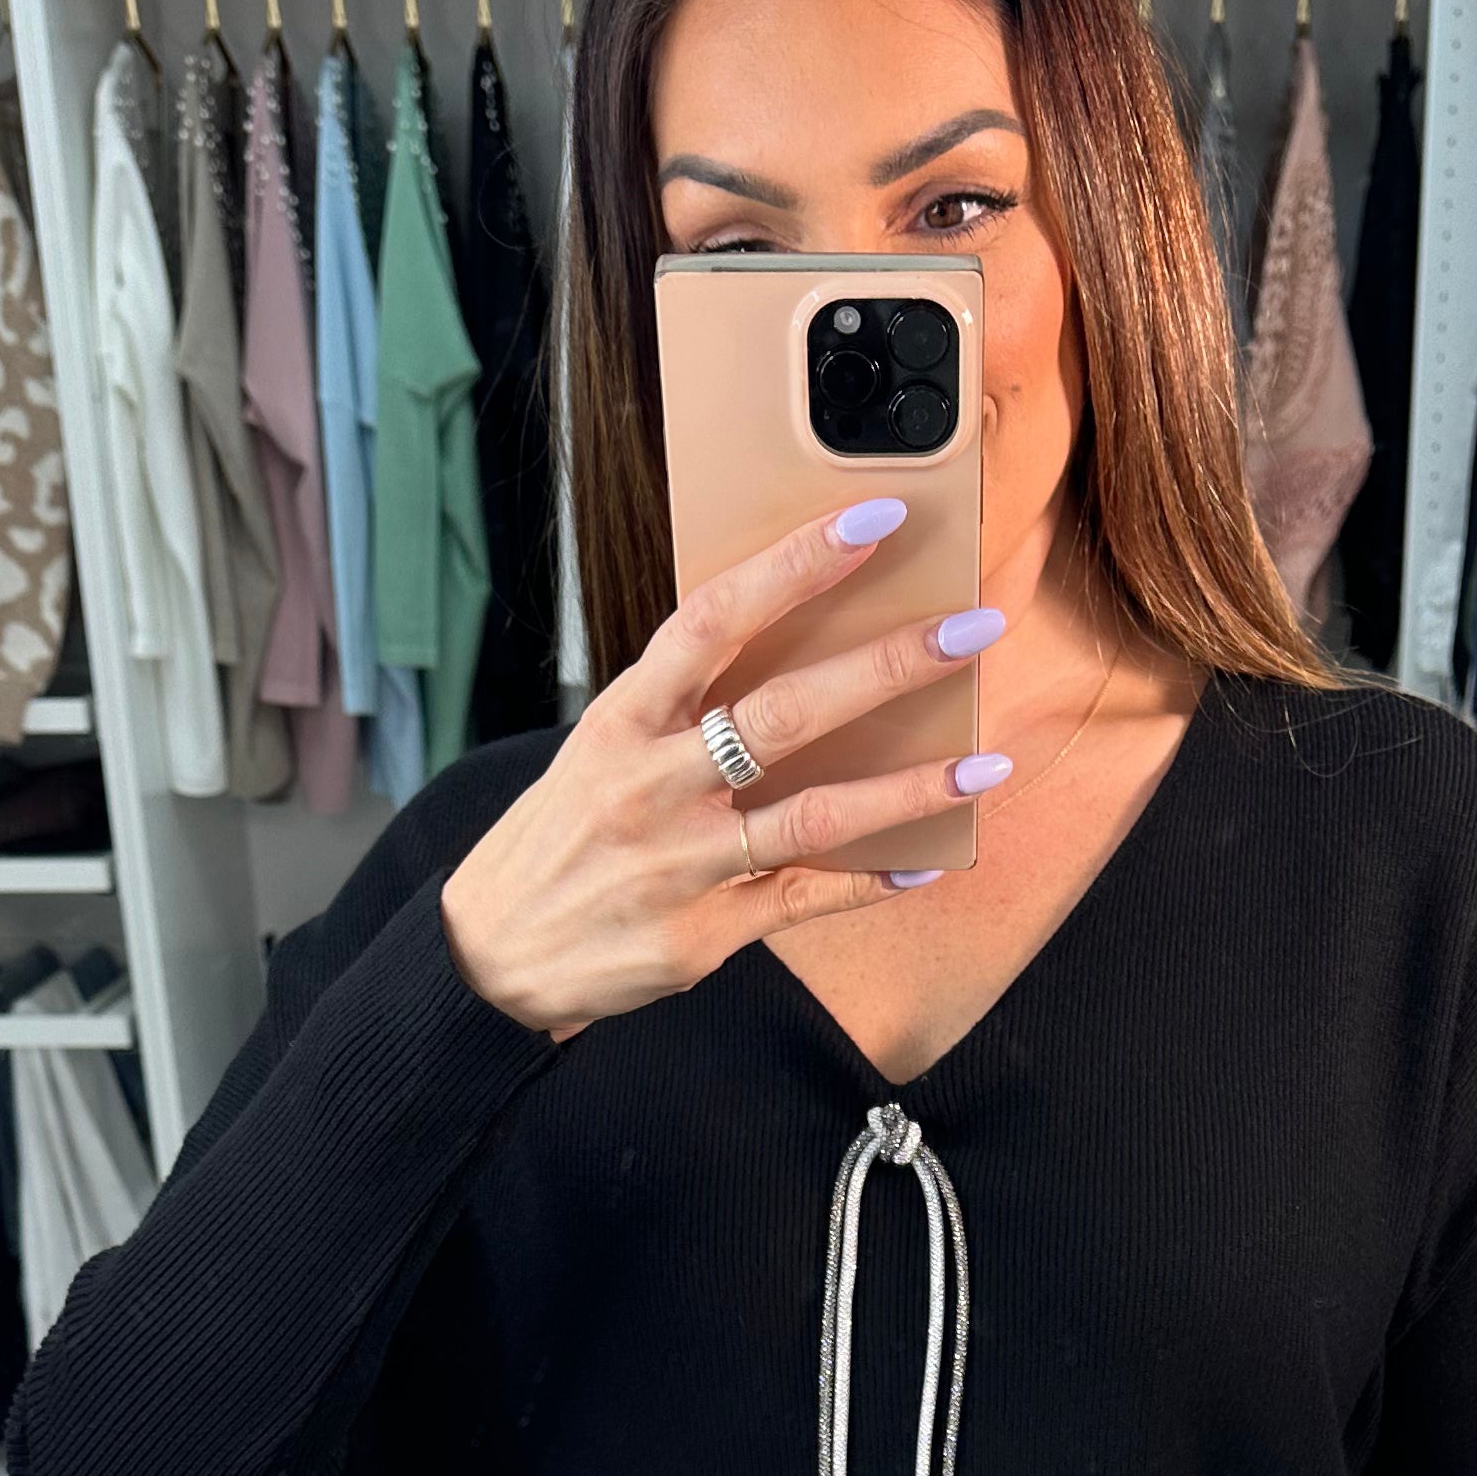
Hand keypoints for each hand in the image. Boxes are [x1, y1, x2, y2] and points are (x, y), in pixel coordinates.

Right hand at [440, 503, 1008, 1035]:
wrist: (491, 954)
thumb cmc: (563, 836)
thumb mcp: (600, 750)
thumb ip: (682, 705)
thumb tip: (787, 642)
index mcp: (623, 720)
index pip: (713, 620)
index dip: (794, 566)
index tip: (873, 521)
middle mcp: (651, 785)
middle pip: (783, 711)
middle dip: (887, 666)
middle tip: (972, 628)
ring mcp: (680, 863)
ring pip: (811, 815)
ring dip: (908, 789)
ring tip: (985, 764)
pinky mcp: (701, 935)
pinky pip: (803, 904)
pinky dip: (867, 885)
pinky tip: (924, 865)